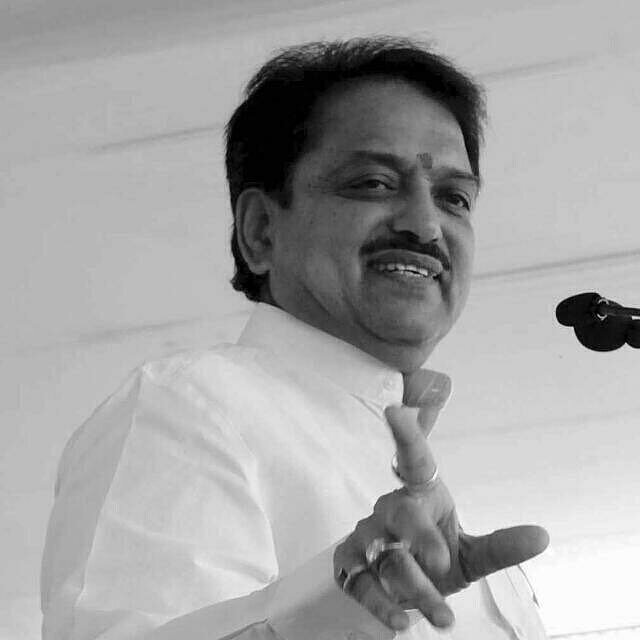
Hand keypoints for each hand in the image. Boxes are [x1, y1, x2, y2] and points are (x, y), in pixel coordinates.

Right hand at [333, 379, 548, 631]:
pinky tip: (400, 621)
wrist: (397, 583)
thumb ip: (501, 546)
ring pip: (387, 557)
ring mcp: (367, 535)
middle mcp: (391, 509)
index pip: (415, 460)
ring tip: (442, 616)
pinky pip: (363, 581)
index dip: (405, 436)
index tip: (395, 411)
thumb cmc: (434, 554)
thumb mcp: (470, 553)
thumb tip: (543, 535)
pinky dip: (381, 604)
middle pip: (402, 514)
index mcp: (421, 494)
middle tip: (442, 561)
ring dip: (414, 588)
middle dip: (421, 536)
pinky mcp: (350, 563)